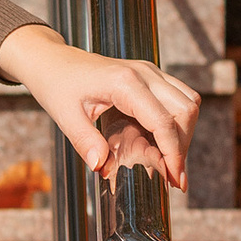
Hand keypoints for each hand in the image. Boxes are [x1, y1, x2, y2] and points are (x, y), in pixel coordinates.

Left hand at [0, 25, 199, 191]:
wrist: (52, 60)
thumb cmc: (56, 84)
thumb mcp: (65, 116)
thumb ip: (85, 142)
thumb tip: (102, 168)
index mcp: (125, 82)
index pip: (163, 121)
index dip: (174, 154)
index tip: (176, 180)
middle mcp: (144, 73)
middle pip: (185, 111)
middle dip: (182, 146)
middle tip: (171, 176)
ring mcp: (149, 72)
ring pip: (188, 102)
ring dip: (183, 133)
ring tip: (167, 161)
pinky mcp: (150, 76)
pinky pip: (178, 98)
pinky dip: (177, 122)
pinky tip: (160, 142)